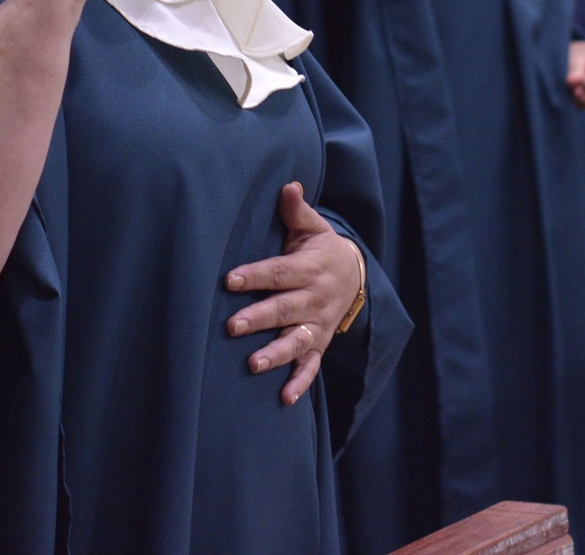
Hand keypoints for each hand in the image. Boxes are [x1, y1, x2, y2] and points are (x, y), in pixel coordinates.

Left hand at [223, 182, 363, 405]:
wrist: (354, 276)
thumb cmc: (321, 249)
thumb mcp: (313, 228)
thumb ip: (297, 210)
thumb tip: (288, 185)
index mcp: (309, 268)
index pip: (279, 272)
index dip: (255, 276)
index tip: (230, 280)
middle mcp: (314, 299)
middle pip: (284, 309)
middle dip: (259, 318)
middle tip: (231, 326)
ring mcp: (318, 325)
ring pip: (296, 341)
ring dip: (276, 353)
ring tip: (253, 364)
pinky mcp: (319, 344)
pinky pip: (312, 366)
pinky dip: (300, 382)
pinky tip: (285, 398)